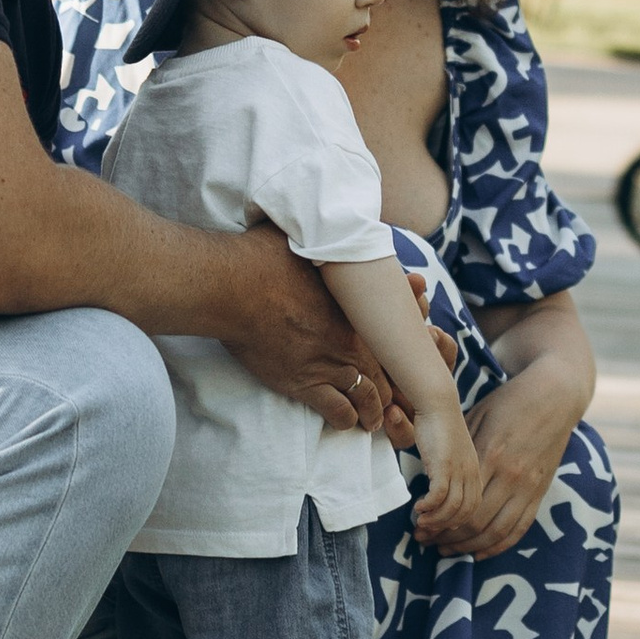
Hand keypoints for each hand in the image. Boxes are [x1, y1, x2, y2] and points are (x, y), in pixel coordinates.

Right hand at [216, 226, 391, 434]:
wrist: (234, 289)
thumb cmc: (265, 258)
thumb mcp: (304, 238)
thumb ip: (322, 234)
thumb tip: (324, 216)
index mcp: (359, 307)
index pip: (397, 332)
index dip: (405, 346)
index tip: (404, 354)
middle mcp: (352, 339)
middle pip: (388, 370)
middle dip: (394, 386)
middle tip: (397, 396)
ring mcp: (330, 365)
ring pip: (369, 397)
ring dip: (374, 410)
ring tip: (376, 418)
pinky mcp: (305, 385)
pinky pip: (338, 412)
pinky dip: (347, 419)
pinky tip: (347, 421)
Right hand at [404, 394, 482, 543]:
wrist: (438, 402)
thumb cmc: (440, 424)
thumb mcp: (449, 452)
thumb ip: (448, 470)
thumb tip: (436, 488)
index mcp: (474, 471)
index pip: (473, 507)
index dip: (456, 521)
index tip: (439, 526)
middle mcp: (470, 473)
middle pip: (464, 512)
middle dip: (445, 526)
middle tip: (425, 529)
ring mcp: (458, 470)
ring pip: (452, 508)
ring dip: (435, 519)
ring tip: (420, 520)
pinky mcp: (444, 465)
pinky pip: (439, 496)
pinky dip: (429, 507)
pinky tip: (418, 507)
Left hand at [409, 360, 582, 557]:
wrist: (556, 396)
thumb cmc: (511, 402)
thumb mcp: (479, 416)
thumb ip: (461, 448)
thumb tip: (434, 473)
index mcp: (490, 454)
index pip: (458, 501)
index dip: (436, 519)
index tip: (419, 524)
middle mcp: (510, 476)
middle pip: (474, 522)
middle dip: (446, 536)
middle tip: (426, 540)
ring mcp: (528, 487)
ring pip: (495, 531)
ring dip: (468, 546)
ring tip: (446, 550)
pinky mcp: (540, 492)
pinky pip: (519, 529)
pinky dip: (497, 546)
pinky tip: (478, 553)